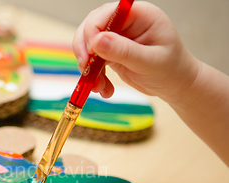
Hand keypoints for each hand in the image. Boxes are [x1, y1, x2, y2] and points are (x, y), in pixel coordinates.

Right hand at [72, 1, 199, 103]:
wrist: (175, 85)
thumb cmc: (171, 70)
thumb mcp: (149, 62)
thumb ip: (124, 51)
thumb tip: (96, 41)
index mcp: (139, 15)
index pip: (106, 13)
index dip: (93, 31)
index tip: (90, 53)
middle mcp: (126, 22)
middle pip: (91, 26)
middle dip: (85, 50)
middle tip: (86, 70)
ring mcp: (117, 37)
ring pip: (88, 44)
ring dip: (88, 67)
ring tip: (98, 87)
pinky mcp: (111, 52)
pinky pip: (93, 60)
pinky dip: (93, 76)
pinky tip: (104, 89)